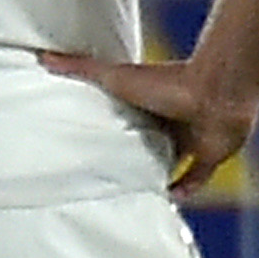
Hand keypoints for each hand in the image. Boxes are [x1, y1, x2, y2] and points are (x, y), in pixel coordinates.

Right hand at [39, 51, 253, 197]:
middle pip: (148, 140)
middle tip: (110, 174)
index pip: (127, 117)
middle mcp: (169, 120)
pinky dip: (185, 190)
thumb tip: (43, 57)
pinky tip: (168, 200)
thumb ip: (81, 68)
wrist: (214, 93)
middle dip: (134, 154)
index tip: (93, 143)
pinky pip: (196, 178)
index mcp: (148, 102)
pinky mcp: (209, 155)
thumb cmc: (166, 81)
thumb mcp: (115, 77)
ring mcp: (190, 138)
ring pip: (171, 160)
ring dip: (158, 174)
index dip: (113, 128)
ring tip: (134, 192)